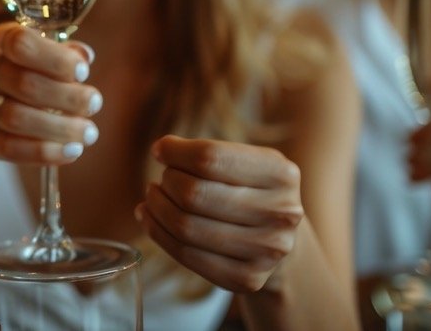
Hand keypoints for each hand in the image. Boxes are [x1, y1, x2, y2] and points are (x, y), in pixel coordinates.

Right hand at [0, 22, 100, 164]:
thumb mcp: (55, 58)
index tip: (83, 72)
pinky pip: (8, 148)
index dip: (56, 59)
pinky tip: (71, 151)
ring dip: (59, 127)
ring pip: (15, 117)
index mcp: (2, 40)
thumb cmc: (42, 74)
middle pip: (23, 84)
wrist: (10, 106)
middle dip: (67, 97)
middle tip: (93, 104)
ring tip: (88, 132)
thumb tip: (83, 57)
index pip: (20, 43)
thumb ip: (68, 55)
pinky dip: (44, 152)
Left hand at [135, 135, 303, 292]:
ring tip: (153, 196)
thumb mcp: (243, 161)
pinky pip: (185, 255)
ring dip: (156, 206)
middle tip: (163, 179)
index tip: (159, 150)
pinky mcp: (247, 280)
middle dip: (167, 182)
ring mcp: (266, 251)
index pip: (210, 157)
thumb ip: (206, 152)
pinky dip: (157, 233)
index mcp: (282, 174)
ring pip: (185, 226)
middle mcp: (281, 214)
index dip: (175, 152)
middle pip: (194, 193)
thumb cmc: (249, 190)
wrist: (277, 240)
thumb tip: (161, 150)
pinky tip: (149, 217)